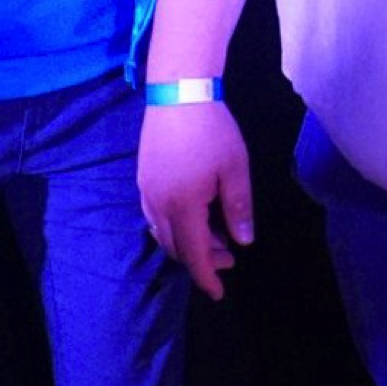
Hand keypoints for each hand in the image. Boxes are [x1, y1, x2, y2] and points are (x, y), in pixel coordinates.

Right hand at [137, 102, 253, 300]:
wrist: (178, 92)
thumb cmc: (213, 130)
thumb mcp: (235, 169)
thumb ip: (238, 207)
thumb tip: (243, 242)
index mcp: (183, 206)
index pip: (194, 254)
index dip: (207, 276)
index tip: (219, 293)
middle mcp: (158, 205)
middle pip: (177, 247)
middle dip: (201, 259)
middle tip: (229, 258)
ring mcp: (147, 191)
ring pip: (163, 233)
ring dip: (187, 243)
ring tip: (215, 238)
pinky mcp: (143, 178)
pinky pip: (155, 216)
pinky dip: (174, 227)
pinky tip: (192, 217)